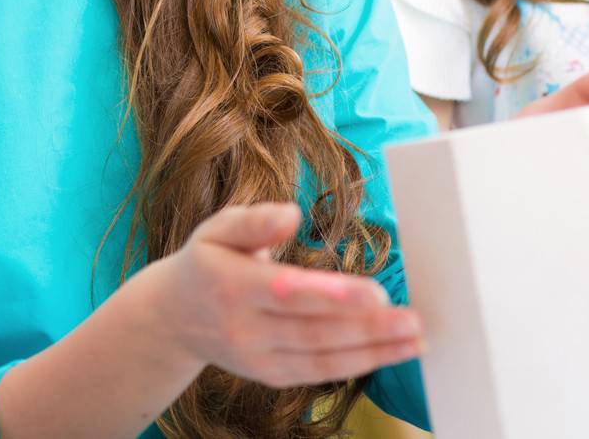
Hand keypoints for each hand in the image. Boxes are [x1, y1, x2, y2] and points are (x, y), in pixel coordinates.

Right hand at [144, 202, 422, 388]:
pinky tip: (389, 352)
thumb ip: (254, 221)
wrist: (174, 318)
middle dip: (368, 327)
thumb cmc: (206, 262)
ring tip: (415, 338)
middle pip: (313, 330)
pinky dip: (357, 364)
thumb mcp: (217, 229)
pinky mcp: (270, 375)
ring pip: (322, 357)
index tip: (376, 293)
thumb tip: (292, 213)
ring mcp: (256, 357)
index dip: (333, 295)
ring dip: (373, 350)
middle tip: (413, 319)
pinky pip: (319, 373)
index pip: (287, 292)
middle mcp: (243, 327)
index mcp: (229, 284)